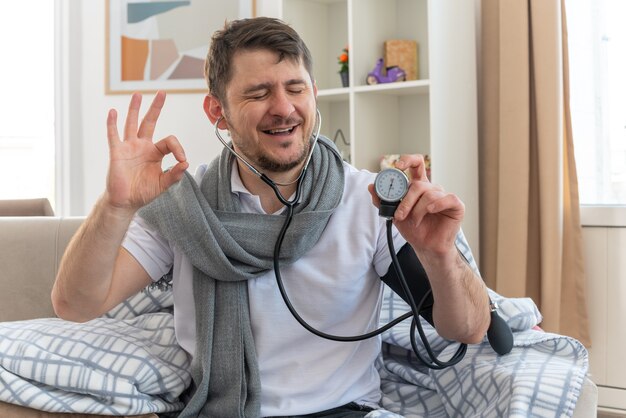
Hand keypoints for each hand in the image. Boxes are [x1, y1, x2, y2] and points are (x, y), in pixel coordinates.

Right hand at [105, 91, 188, 213]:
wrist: (125, 202)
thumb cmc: (143, 192)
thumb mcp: (162, 185)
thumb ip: (174, 175)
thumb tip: (186, 164)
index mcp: (156, 153)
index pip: (169, 141)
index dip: (178, 148)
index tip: (182, 159)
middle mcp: (142, 146)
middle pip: (150, 122)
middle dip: (156, 108)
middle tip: (162, 92)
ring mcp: (129, 147)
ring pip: (132, 123)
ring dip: (134, 109)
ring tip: (138, 94)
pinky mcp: (117, 152)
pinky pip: (113, 135)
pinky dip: (112, 124)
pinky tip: (113, 112)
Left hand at [369, 154, 463, 256]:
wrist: (426, 247)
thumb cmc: (413, 229)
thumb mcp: (394, 215)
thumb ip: (383, 201)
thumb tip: (371, 186)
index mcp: (419, 187)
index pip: (416, 164)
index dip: (408, 160)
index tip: (398, 166)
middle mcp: (432, 189)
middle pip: (418, 184)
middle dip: (406, 201)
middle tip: (400, 215)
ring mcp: (444, 196)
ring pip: (429, 194)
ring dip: (418, 210)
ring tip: (415, 222)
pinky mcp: (456, 205)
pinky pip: (448, 198)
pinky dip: (437, 204)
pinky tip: (430, 211)